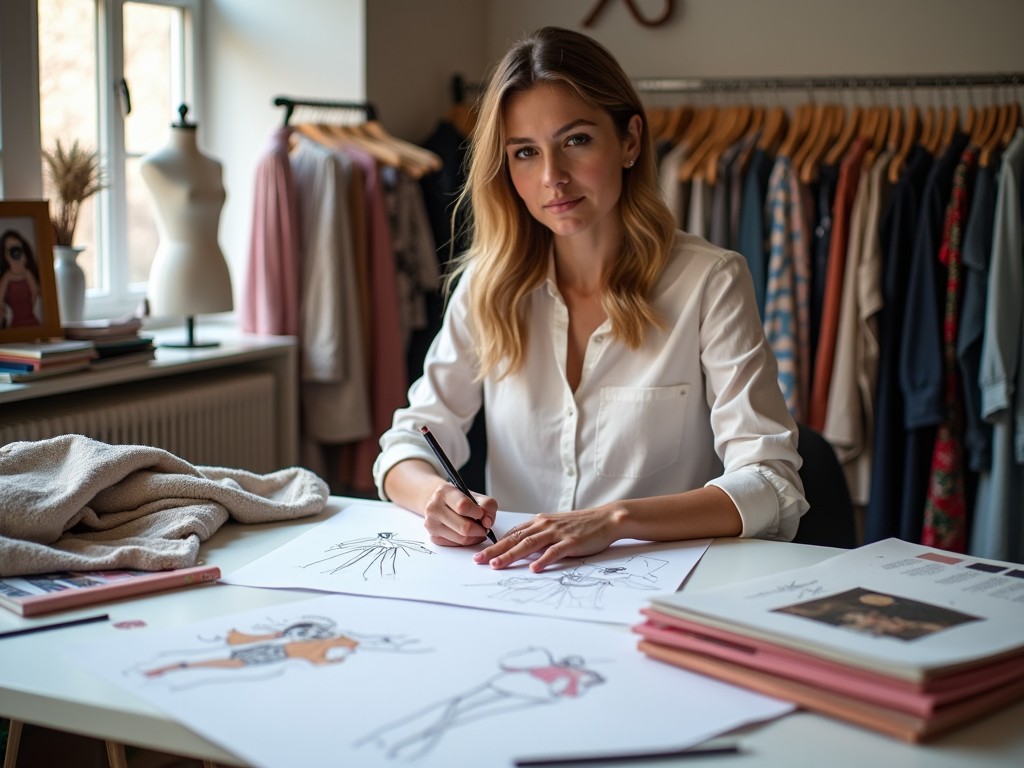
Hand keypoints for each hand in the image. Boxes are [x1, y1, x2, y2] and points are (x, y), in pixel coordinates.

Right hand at [422, 481, 497, 546]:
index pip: (463, 506)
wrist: (437, 502)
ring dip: (475, 537)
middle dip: (480, 529)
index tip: (481, 514)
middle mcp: (434, 508)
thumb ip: (487, 505)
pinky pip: (456, 545)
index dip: (477, 512)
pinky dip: (466, 542)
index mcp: (444, 492)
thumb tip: (487, 523)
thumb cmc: (458, 499)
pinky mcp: (433, 537)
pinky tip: (468, 535)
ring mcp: (431, 524)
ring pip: (461, 539)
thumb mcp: (474, 495)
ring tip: (478, 530)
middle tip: (484, 527)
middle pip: (464, 527)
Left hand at [473, 507, 623, 571]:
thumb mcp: (555, 526)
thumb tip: (522, 549)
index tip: (480, 553)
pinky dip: (543, 560)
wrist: (606, 518)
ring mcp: (557, 533)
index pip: (512, 533)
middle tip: (478, 561)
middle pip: (515, 539)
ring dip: (511, 555)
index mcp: (539, 521)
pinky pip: (554, 551)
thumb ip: (539, 536)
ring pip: (529, 544)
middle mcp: (545, 525)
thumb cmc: (581, 525)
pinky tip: (534, 568)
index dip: (495, 544)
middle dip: (495, 551)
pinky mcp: (571, 541)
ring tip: (496, 565)